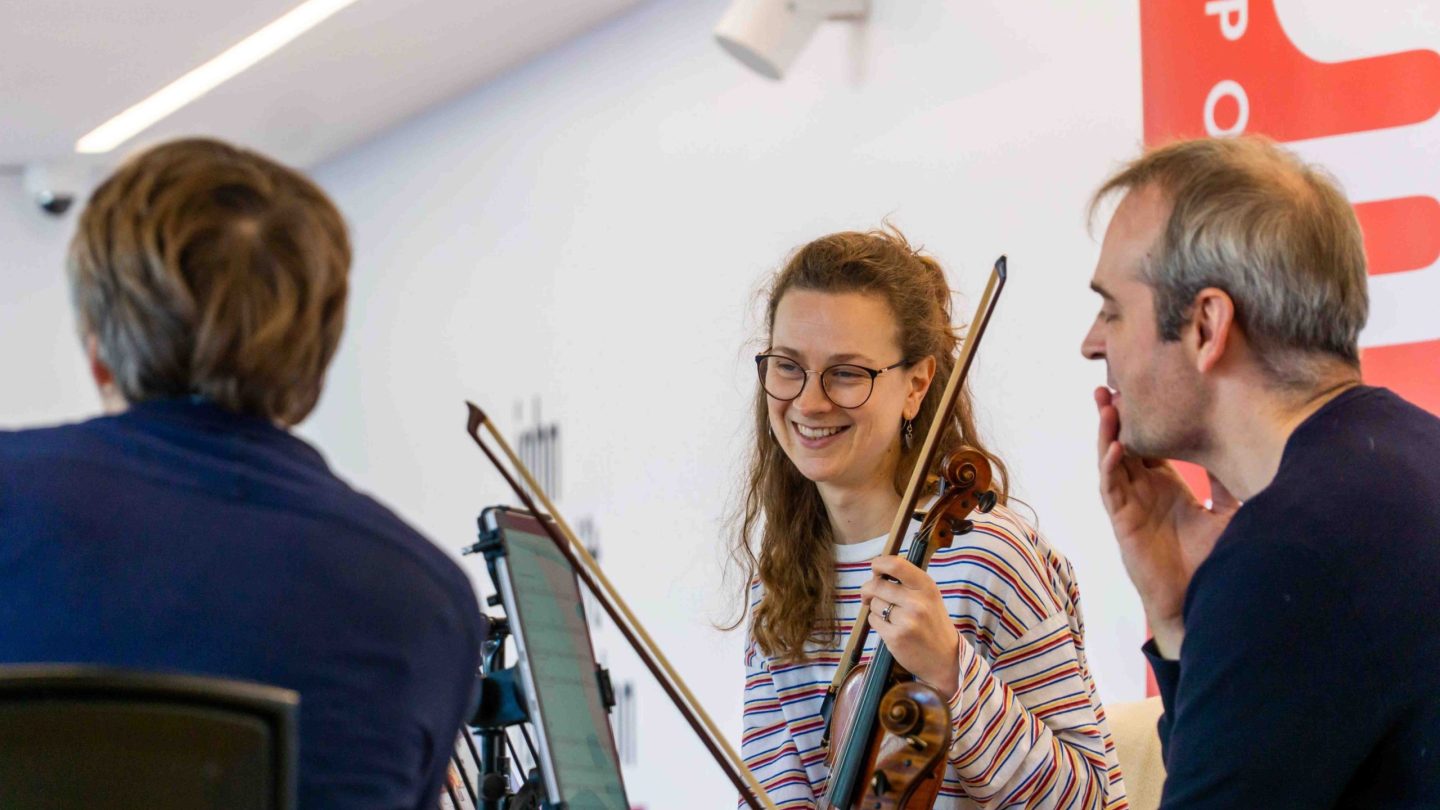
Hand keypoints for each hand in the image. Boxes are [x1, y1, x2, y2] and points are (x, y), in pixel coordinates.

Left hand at [860, 555, 960, 694]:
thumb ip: (907, 582)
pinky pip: (873, 621)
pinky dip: (877, 622)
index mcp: (926, 586)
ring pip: (874, 604)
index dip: (879, 564)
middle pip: (876, 585)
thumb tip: (877, 572)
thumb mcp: (929, 597)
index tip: (876, 571)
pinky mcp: (895, 637)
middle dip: (868, 589)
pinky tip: (890, 628)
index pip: (896, 564)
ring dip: (876, 608)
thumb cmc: (933, 624)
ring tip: (890, 616)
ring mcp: (906, 620)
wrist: (945, 659)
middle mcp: (917, 601)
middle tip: (868, 595)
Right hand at [1095, 387, 1239, 658]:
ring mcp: (1130, 506)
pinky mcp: (1124, 524)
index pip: (1148, 445)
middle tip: (1109, 385)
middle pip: (1124, 445)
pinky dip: (1110, 467)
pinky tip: (1114, 447)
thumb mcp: (1227, 513)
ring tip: (1105, 405)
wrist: (1200, 601)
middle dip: (1115, 417)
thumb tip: (1243, 449)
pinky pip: (1112, 490)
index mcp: (1165, 487)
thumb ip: (1227, 484)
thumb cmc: (1210, 562)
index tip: (1143, 390)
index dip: (1142, 419)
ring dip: (1106, 434)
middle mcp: (1143, 493)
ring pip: (1112, 462)